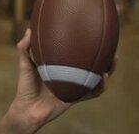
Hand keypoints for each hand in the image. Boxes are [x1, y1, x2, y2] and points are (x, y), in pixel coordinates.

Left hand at [0, 28, 115, 132]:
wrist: (28, 109)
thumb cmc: (25, 86)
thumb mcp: (24, 64)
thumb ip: (24, 48)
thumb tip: (29, 30)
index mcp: (61, 65)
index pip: (77, 52)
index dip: (86, 42)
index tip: (93, 29)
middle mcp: (71, 74)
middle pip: (93, 63)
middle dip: (104, 53)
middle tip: (111, 42)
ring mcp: (76, 86)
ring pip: (98, 76)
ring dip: (109, 68)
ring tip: (113, 58)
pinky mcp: (77, 97)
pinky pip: (93, 92)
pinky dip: (100, 86)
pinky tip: (103, 77)